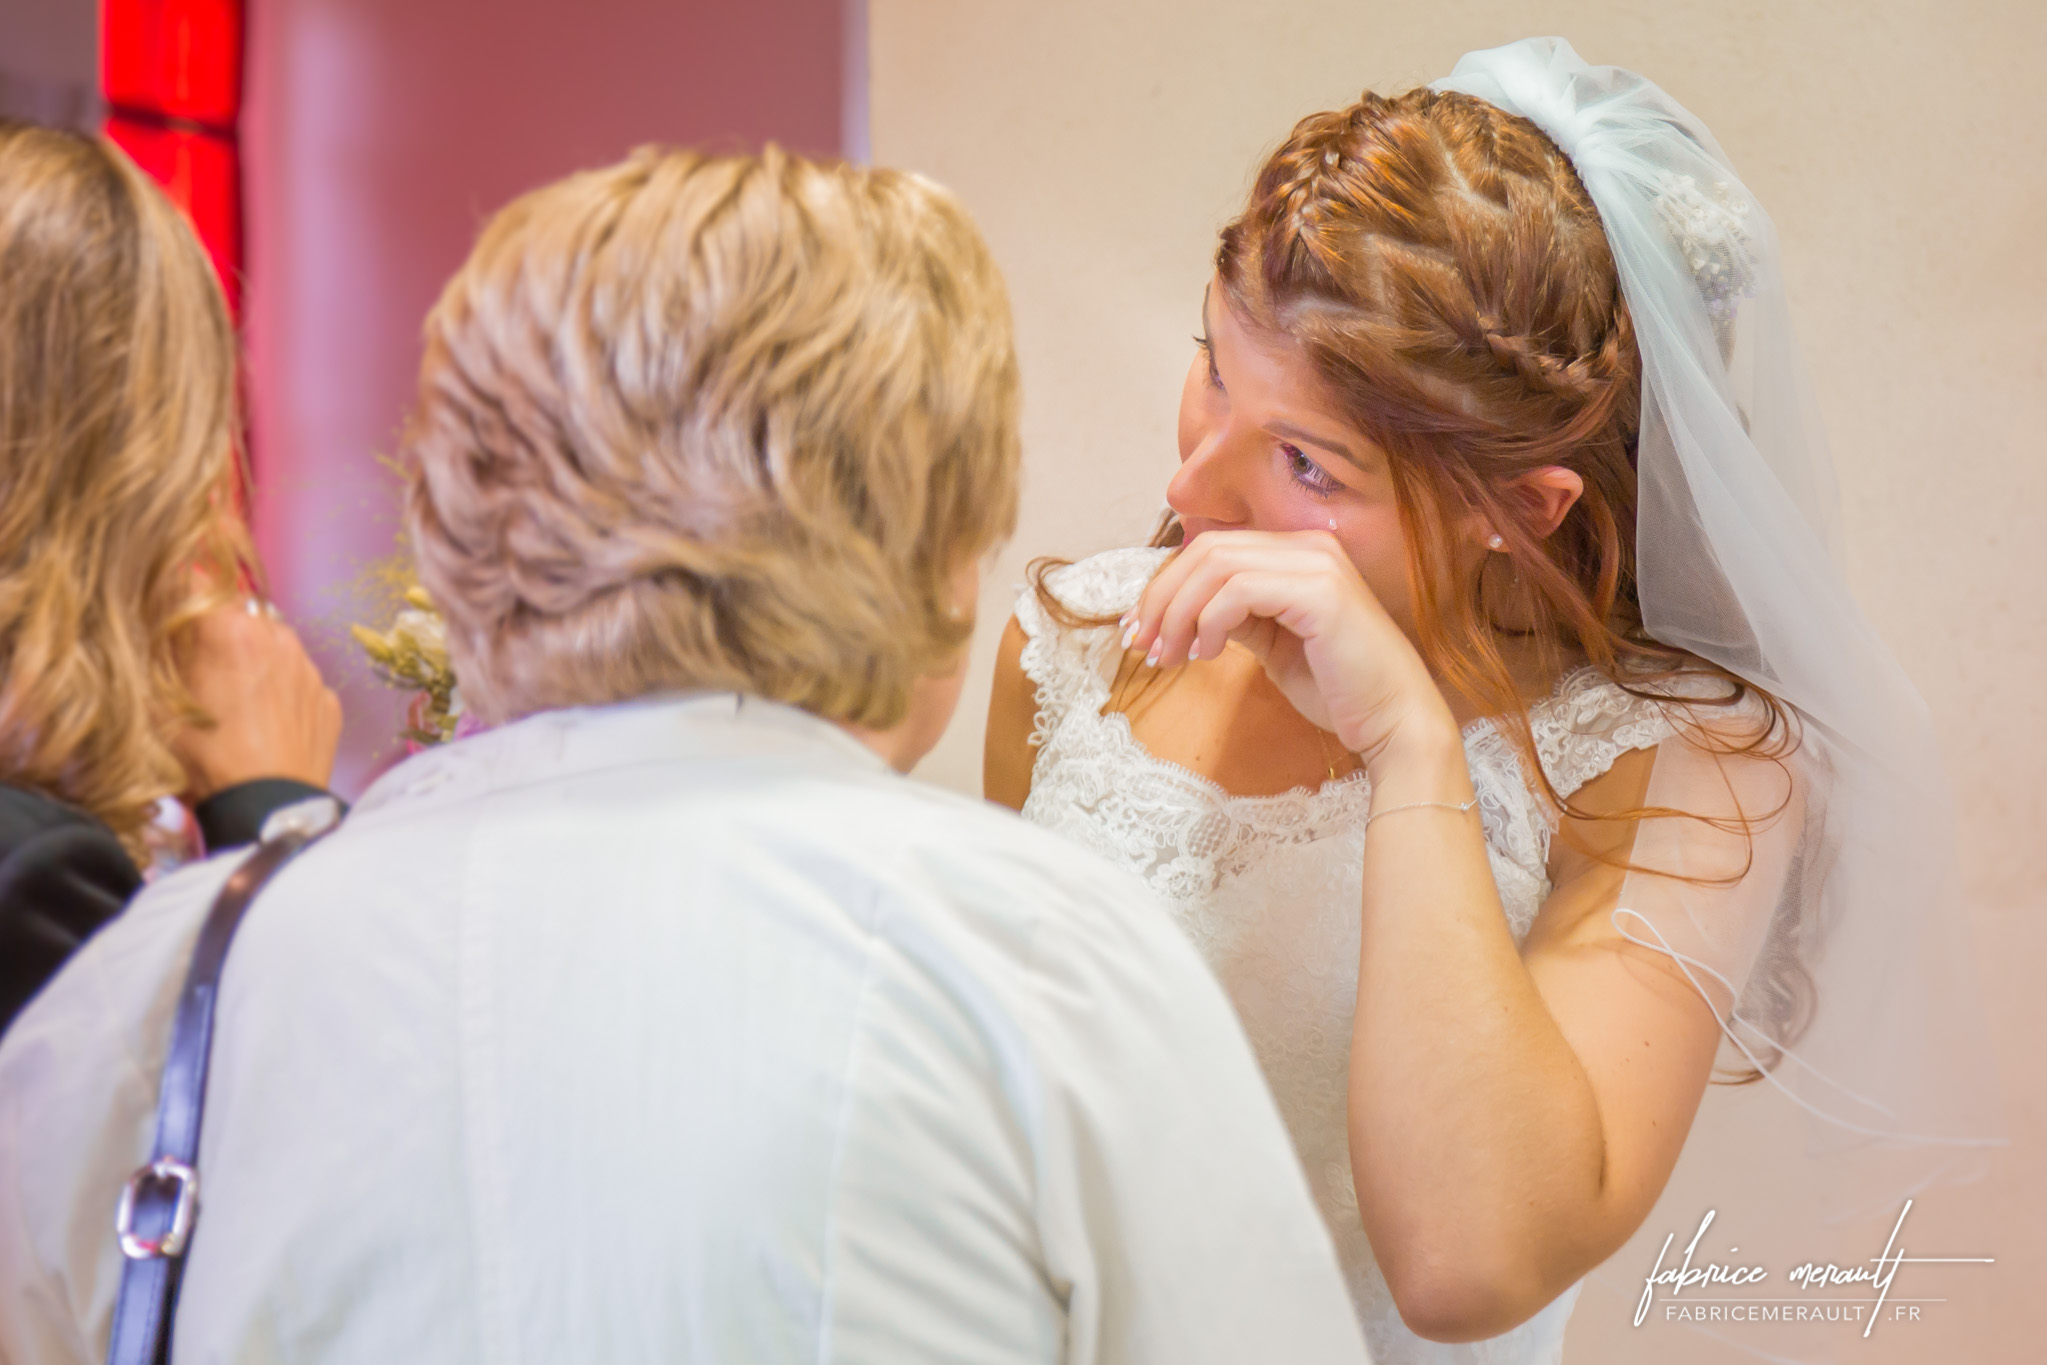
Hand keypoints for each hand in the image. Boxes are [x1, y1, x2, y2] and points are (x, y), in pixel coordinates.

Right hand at [173, 600, 342, 798]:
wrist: (266, 807)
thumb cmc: (206, 758)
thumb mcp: (159, 701)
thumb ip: (161, 651)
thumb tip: (163, 621)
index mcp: (230, 629)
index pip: (198, 586)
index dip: (180, 603)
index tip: (173, 623)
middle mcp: (278, 637)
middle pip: (240, 618)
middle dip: (220, 636)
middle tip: (202, 673)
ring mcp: (309, 669)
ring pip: (274, 648)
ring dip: (255, 663)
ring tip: (236, 705)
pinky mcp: (328, 699)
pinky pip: (300, 683)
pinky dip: (283, 695)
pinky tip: (265, 725)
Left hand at [1121, 530, 1457, 771]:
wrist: (1394, 722)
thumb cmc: (1339, 690)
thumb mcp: (1273, 645)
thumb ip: (1237, 618)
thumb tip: (1185, 612)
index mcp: (1299, 554)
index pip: (1213, 548)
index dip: (1166, 584)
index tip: (1140, 629)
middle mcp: (1309, 547)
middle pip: (1206, 549)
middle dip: (1162, 597)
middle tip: (1142, 644)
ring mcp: (1317, 564)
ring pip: (1215, 565)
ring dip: (1179, 612)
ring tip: (1170, 656)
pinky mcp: (1320, 591)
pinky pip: (1237, 590)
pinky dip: (1209, 622)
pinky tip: (1207, 655)